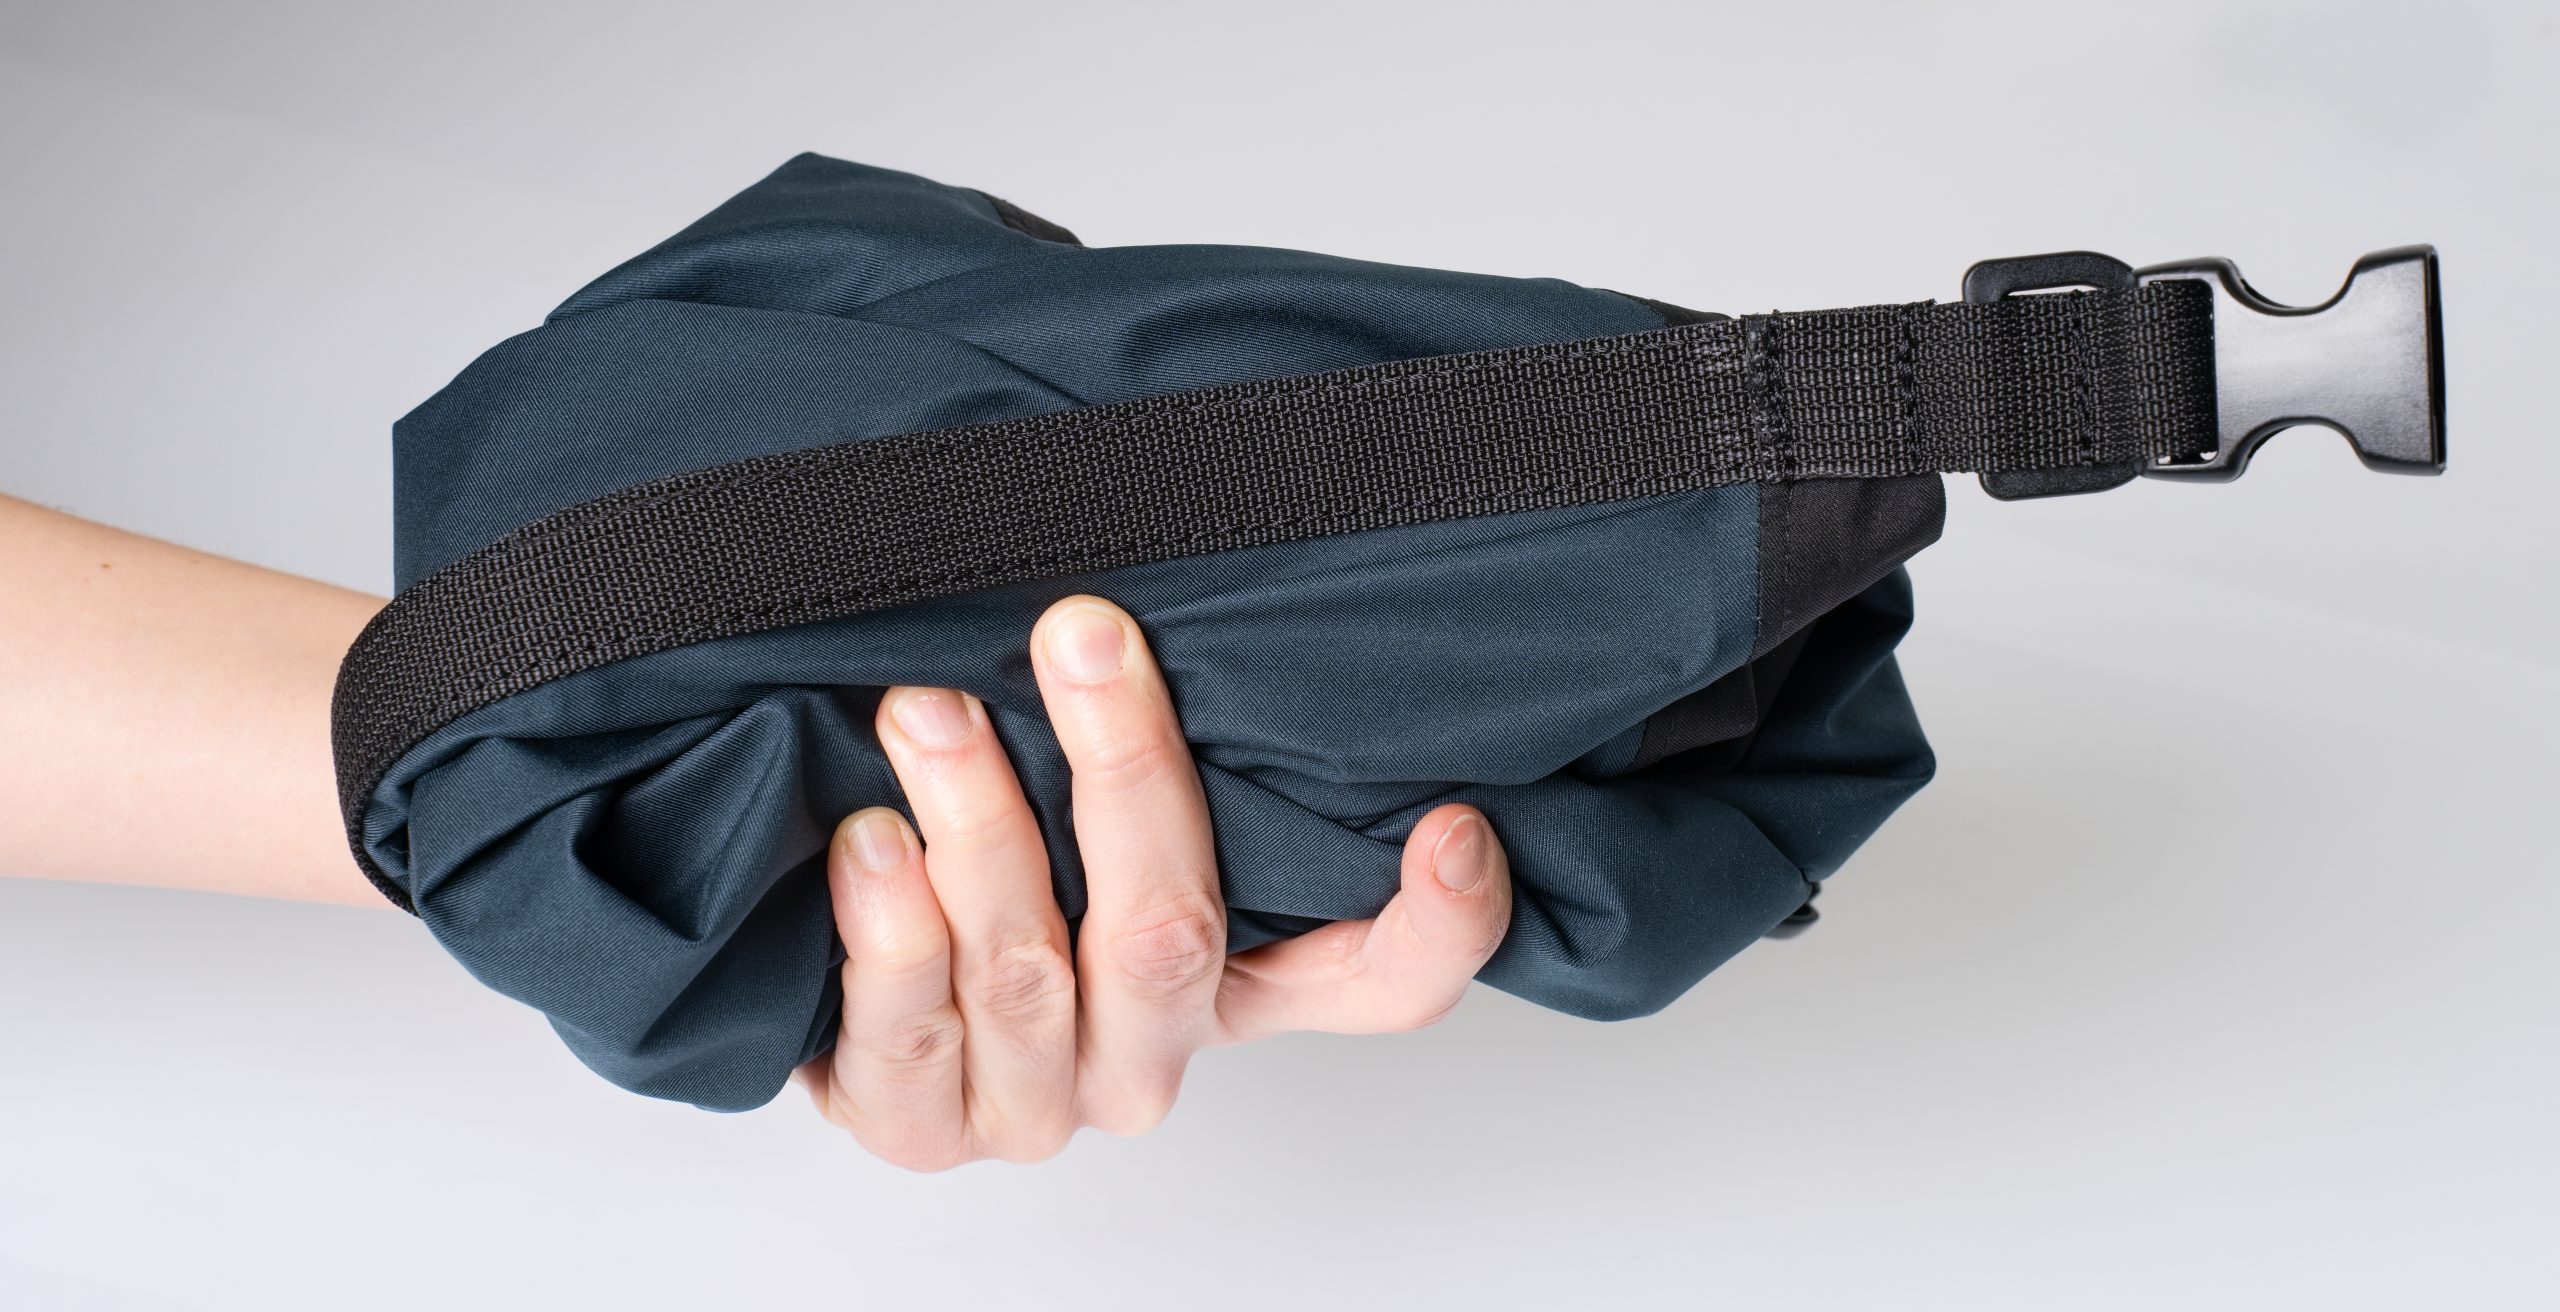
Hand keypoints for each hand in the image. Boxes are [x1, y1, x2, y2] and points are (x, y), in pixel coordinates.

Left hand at [795, 594, 1512, 1169]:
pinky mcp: (918, 1124)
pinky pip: (909, 1030)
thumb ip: (1179, 749)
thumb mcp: (1102, 809)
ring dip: (976, 823)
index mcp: (1234, 986)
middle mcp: (1150, 1056)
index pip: (1384, 986)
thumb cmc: (997, 868)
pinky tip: (871, 840)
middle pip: (1169, 934)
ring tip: (927, 712)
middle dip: (1122, 769)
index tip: (1455, 825)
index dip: (1442, 925)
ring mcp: (1036, 1102)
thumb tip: (1168, 594)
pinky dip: (889, 927)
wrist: (838, 976)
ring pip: (1025, 967)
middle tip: (1077, 638)